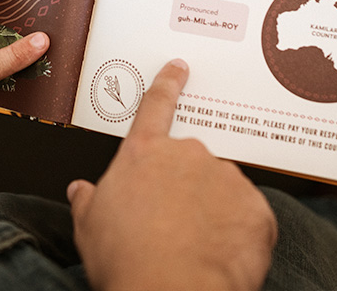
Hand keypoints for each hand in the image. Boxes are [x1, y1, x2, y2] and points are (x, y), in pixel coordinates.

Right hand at [67, 60, 276, 290]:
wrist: (170, 290)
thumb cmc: (126, 259)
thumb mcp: (89, 225)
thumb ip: (88, 200)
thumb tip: (81, 191)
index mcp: (145, 153)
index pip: (156, 107)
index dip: (169, 84)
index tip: (180, 68)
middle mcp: (188, 155)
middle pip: (191, 162)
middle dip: (186, 188)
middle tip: (173, 224)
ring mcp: (226, 178)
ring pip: (222, 191)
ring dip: (213, 211)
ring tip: (195, 245)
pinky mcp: (256, 208)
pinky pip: (248, 218)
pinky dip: (237, 235)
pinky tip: (220, 254)